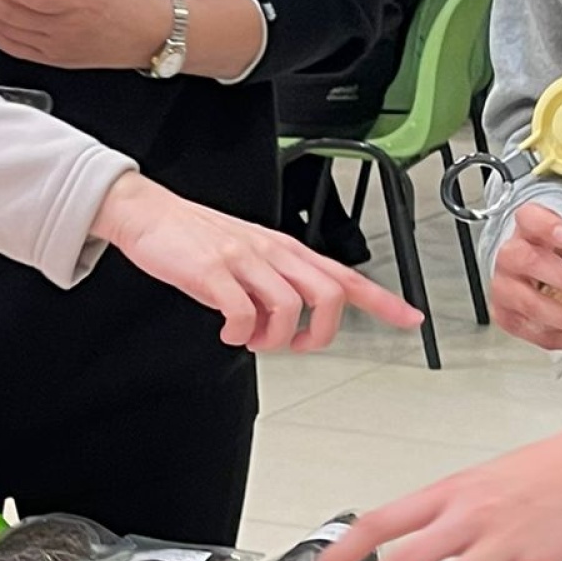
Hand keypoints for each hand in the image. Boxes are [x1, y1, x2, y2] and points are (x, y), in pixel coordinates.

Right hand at [94, 171, 422, 351]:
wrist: (150, 215)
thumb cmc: (197, 237)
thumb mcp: (250, 252)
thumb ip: (277, 282)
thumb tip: (293, 321)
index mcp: (287, 249)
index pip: (347, 275)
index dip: (384, 300)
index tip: (411, 319)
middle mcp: (273, 252)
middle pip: (330, 294)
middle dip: (321, 333)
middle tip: (296, 345)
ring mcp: (244, 259)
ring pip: (289, 307)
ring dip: (275, 338)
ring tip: (253, 339)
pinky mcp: (213, 271)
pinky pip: (242, 313)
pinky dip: (239, 334)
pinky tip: (226, 332)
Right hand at [491, 202, 561, 351]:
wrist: (530, 269)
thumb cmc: (556, 253)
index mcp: (530, 227)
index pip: (530, 218)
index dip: (547, 226)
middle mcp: (511, 254)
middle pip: (530, 262)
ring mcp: (504, 287)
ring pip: (529, 304)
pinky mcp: (506, 316)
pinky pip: (534, 332)